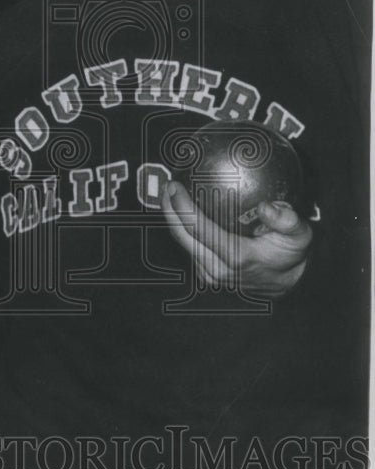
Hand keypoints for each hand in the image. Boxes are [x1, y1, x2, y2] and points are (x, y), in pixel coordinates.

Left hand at [162, 180, 312, 297]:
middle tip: (167, 185)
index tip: (175, 186)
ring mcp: (210, 274)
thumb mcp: (300, 235)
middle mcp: (218, 268)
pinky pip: (189, 248)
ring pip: (182, 243)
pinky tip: (182, 210)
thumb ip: (287, 220)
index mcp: (237, 256)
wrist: (288, 283)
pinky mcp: (207, 275)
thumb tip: (265, 207)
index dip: (183, 207)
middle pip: (182, 236)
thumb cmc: (291, 254)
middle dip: (169, 209)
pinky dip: (183, 229)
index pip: (200, 229)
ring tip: (170, 194)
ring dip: (173, 219)